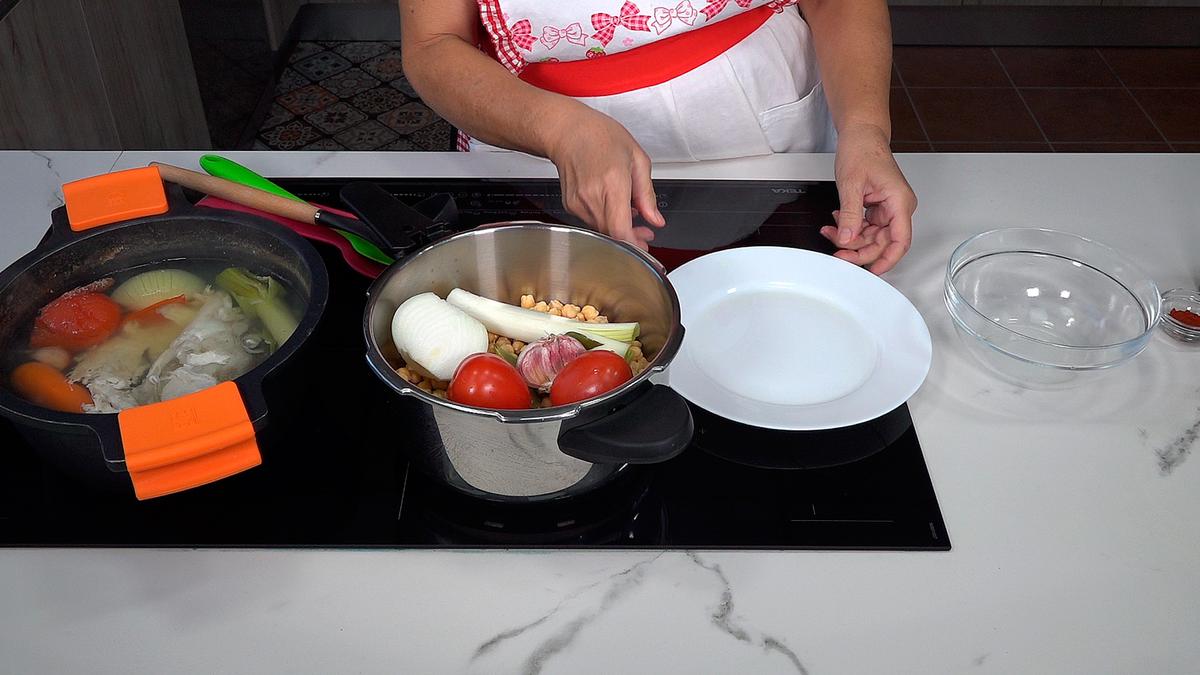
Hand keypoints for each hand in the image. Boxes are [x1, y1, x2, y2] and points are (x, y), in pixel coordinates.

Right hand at [545, 106, 664, 249]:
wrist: (568, 131)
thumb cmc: (600, 137)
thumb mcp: (636, 159)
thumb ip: (647, 194)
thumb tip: (655, 219)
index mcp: (612, 183)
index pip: (620, 230)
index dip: (634, 245)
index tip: (645, 247)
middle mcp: (592, 197)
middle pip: (612, 235)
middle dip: (631, 239)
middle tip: (645, 234)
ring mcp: (578, 203)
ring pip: (603, 231)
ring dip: (619, 229)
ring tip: (632, 215)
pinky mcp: (571, 206)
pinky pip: (593, 222)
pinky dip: (607, 220)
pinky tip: (614, 208)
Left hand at [820, 122, 916, 273]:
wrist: (860, 134)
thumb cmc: (862, 149)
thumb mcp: (851, 185)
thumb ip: (850, 215)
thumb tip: (847, 238)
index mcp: (899, 202)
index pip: (900, 241)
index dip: (887, 260)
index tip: (872, 271)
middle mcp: (897, 207)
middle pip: (882, 243)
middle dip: (858, 249)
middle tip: (837, 252)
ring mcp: (887, 208)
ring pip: (870, 236)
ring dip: (849, 238)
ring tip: (830, 231)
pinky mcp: (876, 207)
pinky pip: (864, 226)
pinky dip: (849, 227)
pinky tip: (836, 222)